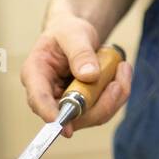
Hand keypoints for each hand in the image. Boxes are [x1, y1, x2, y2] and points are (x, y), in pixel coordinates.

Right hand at [20, 14, 132, 137]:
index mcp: (35, 74)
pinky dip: (118, 93)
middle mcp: (48, 94)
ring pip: (91, 116)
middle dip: (99, 105)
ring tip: (122, 68)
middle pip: (69, 116)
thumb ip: (80, 52)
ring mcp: (67, 103)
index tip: (66, 127)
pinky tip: (121, 72)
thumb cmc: (68, 31)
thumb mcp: (73, 33)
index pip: (38, 98)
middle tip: (118, 84)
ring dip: (113, 97)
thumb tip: (90, 76)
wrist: (76, 35)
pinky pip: (103, 108)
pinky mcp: (85, 105)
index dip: (50, 113)